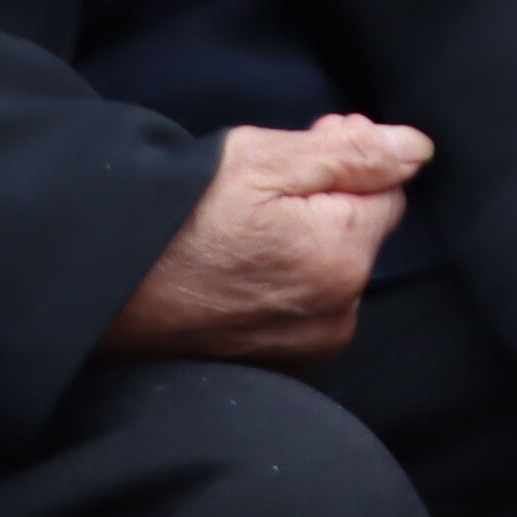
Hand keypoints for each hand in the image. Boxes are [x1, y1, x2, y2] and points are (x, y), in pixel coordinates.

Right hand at [101, 114, 427, 368]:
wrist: (99, 292)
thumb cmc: (172, 221)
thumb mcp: (261, 162)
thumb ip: (351, 154)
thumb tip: (417, 150)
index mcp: (342, 259)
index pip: (387, 192)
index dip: (346, 161)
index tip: (299, 149)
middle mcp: (336, 316)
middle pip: (357, 235)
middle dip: (326, 204)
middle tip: (258, 189)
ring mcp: (304, 350)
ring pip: (329, 273)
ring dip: (303, 245)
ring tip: (237, 231)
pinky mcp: (275, 368)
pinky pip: (301, 309)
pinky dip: (280, 285)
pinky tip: (232, 269)